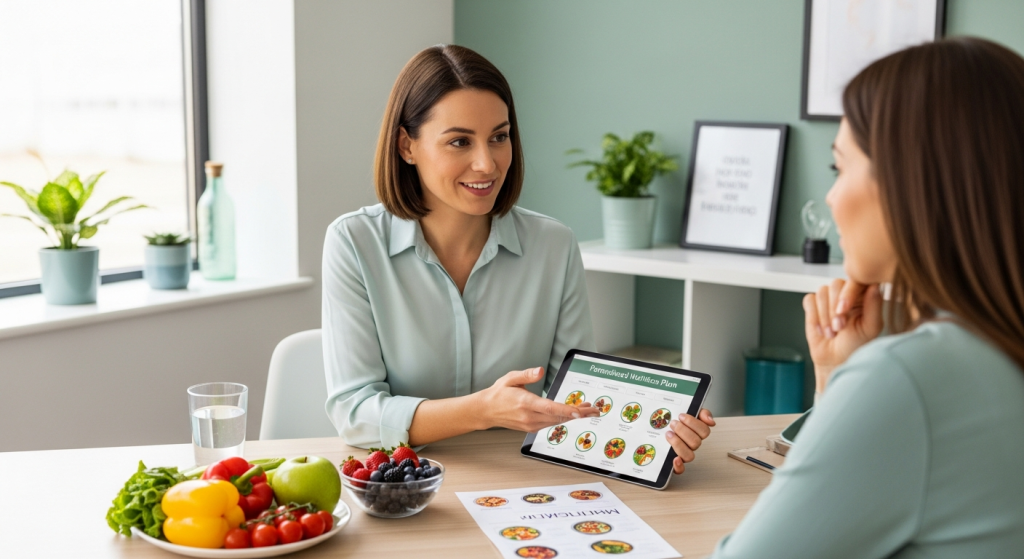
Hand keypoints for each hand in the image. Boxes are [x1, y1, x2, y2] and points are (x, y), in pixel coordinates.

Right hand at [476, 367, 599, 431]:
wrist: (487, 411)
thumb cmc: (499, 393)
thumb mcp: (510, 378)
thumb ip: (526, 374)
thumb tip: (539, 370)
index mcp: (525, 403)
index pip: (550, 408)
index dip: (567, 410)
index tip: (581, 410)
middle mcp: (529, 416)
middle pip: (558, 416)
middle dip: (579, 413)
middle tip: (595, 409)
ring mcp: (531, 424)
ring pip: (557, 422)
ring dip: (573, 416)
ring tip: (588, 410)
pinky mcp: (531, 428)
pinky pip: (551, 424)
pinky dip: (563, 418)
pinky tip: (572, 413)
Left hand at [665, 409, 715, 474]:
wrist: (657, 425)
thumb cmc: (674, 419)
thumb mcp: (687, 409)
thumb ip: (701, 412)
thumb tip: (710, 421)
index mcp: (697, 432)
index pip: (704, 431)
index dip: (693, 423)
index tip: (681, 415)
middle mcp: (692, 444)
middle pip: (696, 442)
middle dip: (683, 431)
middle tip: (673, 423)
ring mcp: (684, 454)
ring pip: (689, 456)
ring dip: (679, 444)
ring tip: (668, 434)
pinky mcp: (674, 463)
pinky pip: (680, 470)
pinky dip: (679, 466)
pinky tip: (674, 459)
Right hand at [803, 279, 883, 392]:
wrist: (835, 359)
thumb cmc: (856, 345)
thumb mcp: (870, 328)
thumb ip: (874, 306)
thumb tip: (875, 285)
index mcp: (863, 295)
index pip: (855, 280)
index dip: (847, 294)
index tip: (844, 310)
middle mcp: (845, 293)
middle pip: (835, 284)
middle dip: (834, 309)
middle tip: (839, 327)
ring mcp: (829, 298)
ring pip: (821, 292)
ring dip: (824, 316)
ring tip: (831, 332)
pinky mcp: (813, 305)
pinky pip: (810, 299)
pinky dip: (814, 316)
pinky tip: (821, 329)